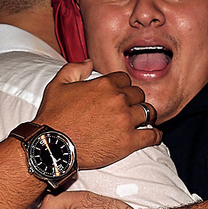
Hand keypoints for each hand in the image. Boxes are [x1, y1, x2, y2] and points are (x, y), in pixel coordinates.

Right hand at [33, 62, 160, 168]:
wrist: (53, 146)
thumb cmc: (53, 117)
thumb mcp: (58, 85)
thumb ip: (75, 69)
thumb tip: (89, 62)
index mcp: (105, 85)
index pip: (125, 80)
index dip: (123, 87)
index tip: (120, 95)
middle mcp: (118, 100)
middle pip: (139, 95)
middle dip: (135, 101)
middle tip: (130, 109)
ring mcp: (125, 121)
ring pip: (149, 112)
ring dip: (146, 116)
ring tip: (142, 121)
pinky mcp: (128, 142)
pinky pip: (152, 136)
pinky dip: (155, 135)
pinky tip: (153, 135)